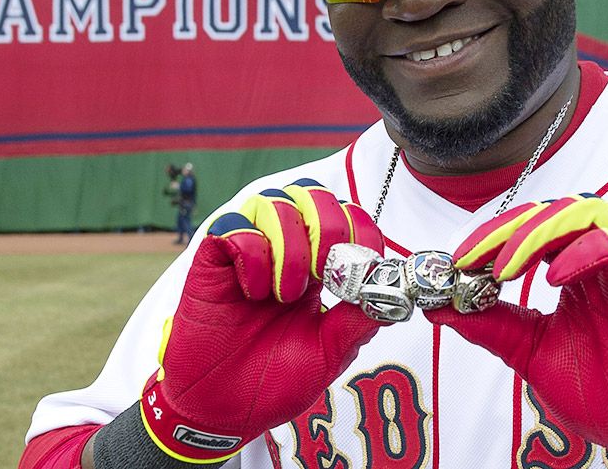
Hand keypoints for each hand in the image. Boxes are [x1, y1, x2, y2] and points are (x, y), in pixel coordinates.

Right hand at [140, 179, 385, 462]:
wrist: (219, 412)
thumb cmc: (272, 381)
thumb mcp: (328, 354)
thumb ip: (357, 322)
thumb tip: (394, 295)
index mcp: (319, 268)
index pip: (347, 216)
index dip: (362, 229)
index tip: (364, 264)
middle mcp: (285, 250)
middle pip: (314, 194)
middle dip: (330, 226)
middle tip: (325, 272)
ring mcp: (248, 251)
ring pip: (276, 202)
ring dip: (291, 247)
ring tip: (285, 295)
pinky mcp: (212, 260)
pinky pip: (233, 225)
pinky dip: (252, 252)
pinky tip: (253, 291)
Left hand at [426, 195, 607, 468]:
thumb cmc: (598, 390)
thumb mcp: (528, 351)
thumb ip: (488, 323)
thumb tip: (437, 306)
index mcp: (572, 269)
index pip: (529, 230)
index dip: (491, 237)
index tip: (457, 260)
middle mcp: (600, 258)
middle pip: (553, 213)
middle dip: (507, 230)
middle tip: (474, 258)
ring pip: (586, 214)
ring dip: (539, 233)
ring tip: (506, 266)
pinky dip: (586, 251)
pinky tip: (555, 274)